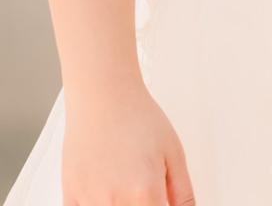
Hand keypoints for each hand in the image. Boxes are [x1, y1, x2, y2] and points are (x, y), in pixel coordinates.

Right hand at [63, 80, 195, 204]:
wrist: (104, 95)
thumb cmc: (138, 118)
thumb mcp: (174, 153)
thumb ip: (183, 193)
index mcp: (146, 194)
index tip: (160, 200)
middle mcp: (116, 203)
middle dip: (142, 205)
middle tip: (142, 187)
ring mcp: (90, 202)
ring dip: (119, 205)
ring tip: (124, 181)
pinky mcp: (70, 197)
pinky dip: (95, 205)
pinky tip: (103, 192)